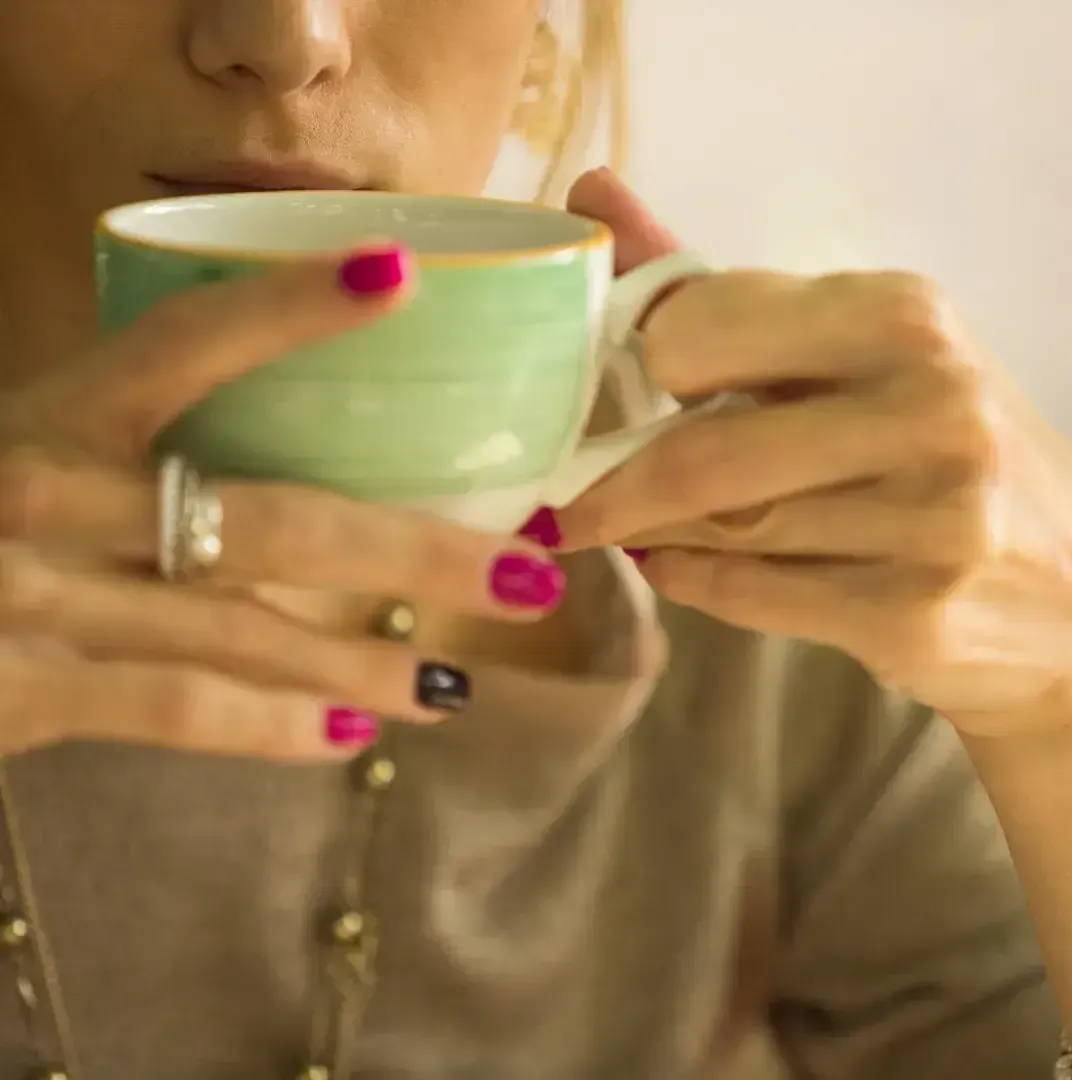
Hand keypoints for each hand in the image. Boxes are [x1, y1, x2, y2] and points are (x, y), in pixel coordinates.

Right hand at [0, 246, 563, 760]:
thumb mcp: (41, 440)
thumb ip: (139, 436)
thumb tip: (286, 441)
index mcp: (56, 412)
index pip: (187, 340)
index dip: (288, 304)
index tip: (398, 274)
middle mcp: (50, 495)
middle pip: (273, 522)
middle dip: (416, 552)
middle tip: (530, 571)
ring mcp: (36, 600)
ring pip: (241, 635)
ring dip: (362, 662)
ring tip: (455, 684)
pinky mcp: (21, 694)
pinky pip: (172, 713)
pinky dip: (264, 731)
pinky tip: (347, 738)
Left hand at [558, 170, 1071, 736]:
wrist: (1068, 586)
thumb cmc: (940, 447)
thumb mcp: (857, 347)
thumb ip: (718, 286)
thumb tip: (590, 194)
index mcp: (903, 318)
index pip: (705, 327)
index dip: (638, 364)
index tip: (605, 388)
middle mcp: (930, 408)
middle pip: (701, 456)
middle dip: (613, 485)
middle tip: (565, 497)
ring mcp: (931, 521)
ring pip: (720, 532)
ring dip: (652, 532)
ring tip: (625, 524)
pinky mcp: (911, 615)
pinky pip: (745, 596)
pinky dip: (686, 580)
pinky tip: (671, 563)